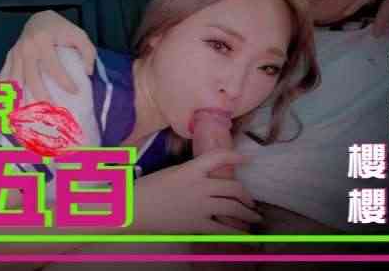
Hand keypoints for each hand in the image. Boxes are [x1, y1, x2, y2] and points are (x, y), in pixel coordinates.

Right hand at [0, 10, 96, 102]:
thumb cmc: (60, 29)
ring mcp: (16, 53)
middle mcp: (26, 48)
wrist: (39, 19)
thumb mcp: (78, 35)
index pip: (53, 67)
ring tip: (26, 114)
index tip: (75, 92)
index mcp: (42, 41)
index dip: (64, 81)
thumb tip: (87, 73)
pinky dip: (5, 90)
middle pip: (32, 78)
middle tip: (50, 111)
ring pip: (15, 80)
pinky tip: (7, 105)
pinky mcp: (9, 57)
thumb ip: (87, 52)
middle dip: (41, 96)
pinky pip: (5, 75)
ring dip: (20, 98)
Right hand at [132, 149, 260, 234]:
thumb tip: (204, 178)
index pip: (219, 157)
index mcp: (190, 169)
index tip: (247, 158)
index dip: (235, 156)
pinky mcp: (197, 224)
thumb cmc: (145, 189)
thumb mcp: (169, 173)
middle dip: (246, 195)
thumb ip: (189, 173)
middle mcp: (200, 186)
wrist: (134, 209)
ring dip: (248, 212)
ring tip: (254, 216)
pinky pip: (224, 229)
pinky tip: (244, 233)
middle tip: (251, 200)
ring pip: (233, 207)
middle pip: (233, 187)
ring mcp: (200, 206)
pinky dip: (238, 232)